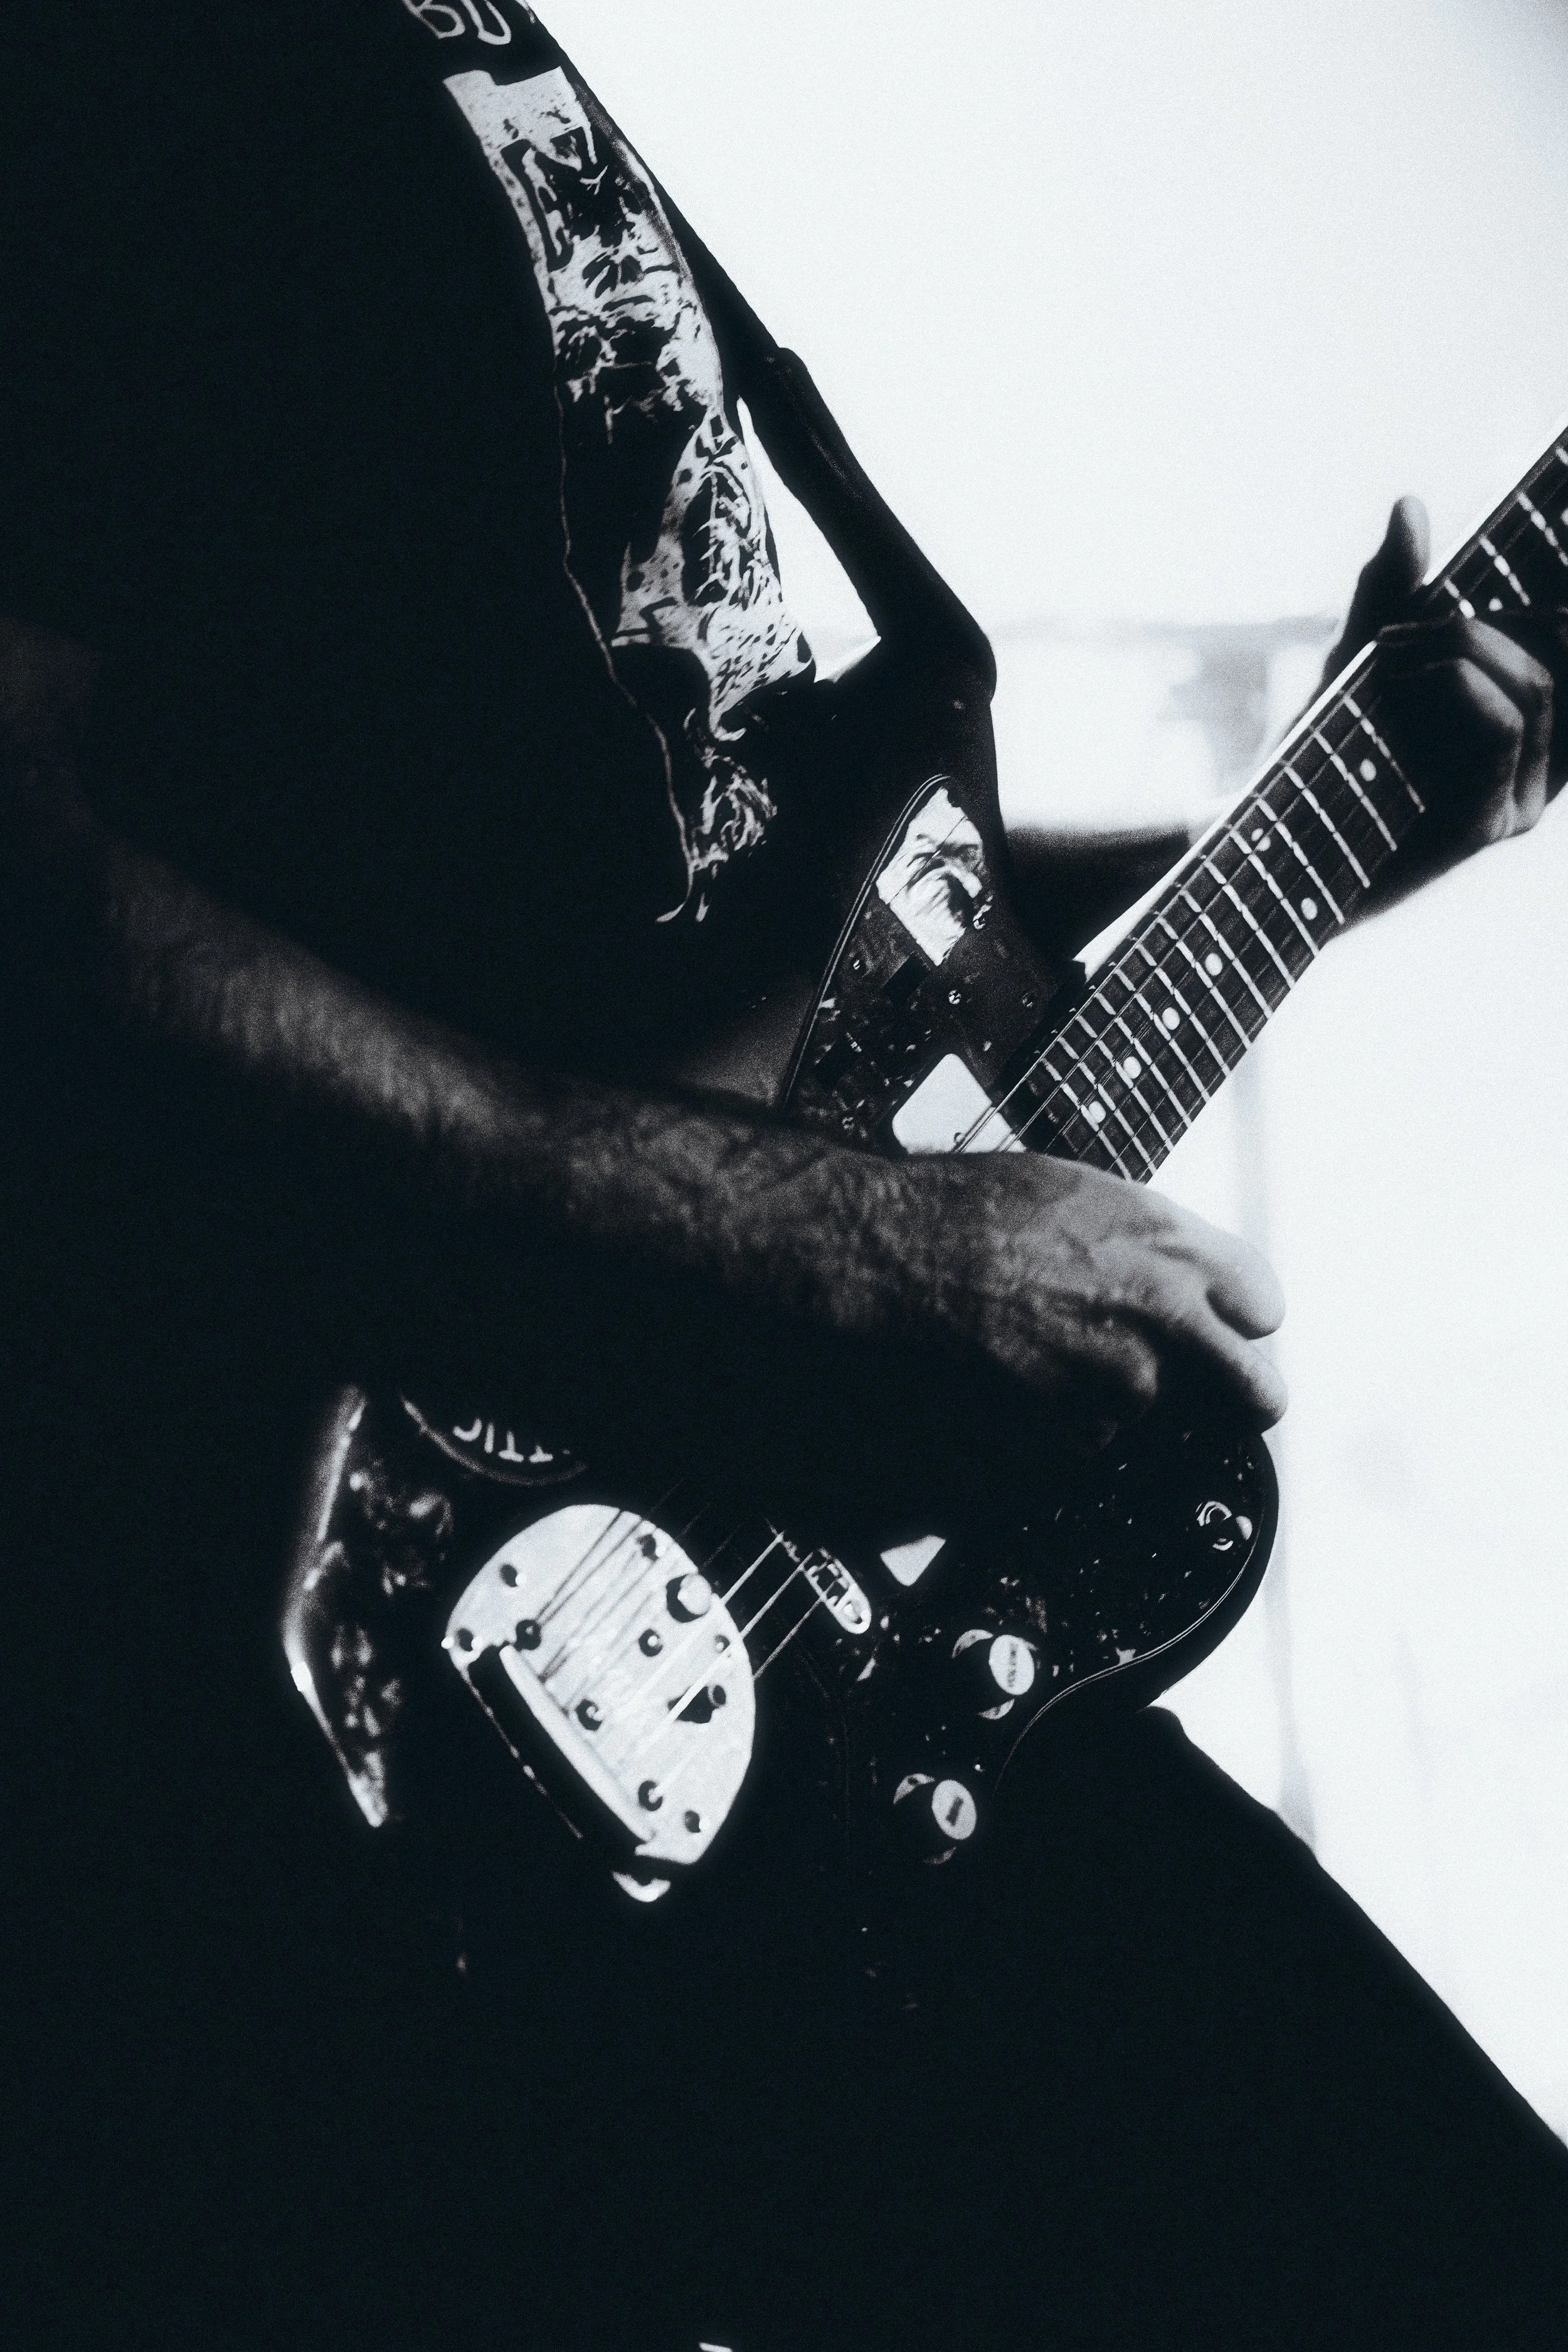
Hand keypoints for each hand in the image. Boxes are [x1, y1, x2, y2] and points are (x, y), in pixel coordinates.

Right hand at [913, 1152, 1285, 1453]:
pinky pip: (1090, 1437)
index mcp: (1178, 1249)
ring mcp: (1122, 1381)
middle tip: (1210, 1392)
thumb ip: (1154, 1241)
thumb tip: (1178, 1269)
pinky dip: (1065, 1420)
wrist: (903, 1253)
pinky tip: (1026, 1375)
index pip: (1264, 1307)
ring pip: (1151, 1411)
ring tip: (1054, 1351)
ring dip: (1115, 1396)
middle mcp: (1167, 1320)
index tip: (1220, 1324)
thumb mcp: (1088, 1192)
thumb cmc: (978, 1209)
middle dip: (1239, 1395)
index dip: (1237, 1319)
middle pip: (1257, 1393)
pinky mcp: (1073, 1426)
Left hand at [1320, 499, 1567, 913]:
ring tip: (1383, 660)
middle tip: (1400, 630)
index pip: (1562, 649)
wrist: (1272, 839)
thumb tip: (1409, 503)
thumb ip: (1393, 589)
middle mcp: (1539, 770)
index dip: (1553, 612)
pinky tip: (1395, 681)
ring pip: (1534, 686)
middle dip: (1482, 620)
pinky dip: (1452, 682)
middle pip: (1556, 654)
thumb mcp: (1359, 658)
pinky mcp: (1487, 827)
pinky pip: (1503, 727)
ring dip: (1458, 647)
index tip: (1523, 572)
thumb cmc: (1319, 756)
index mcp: (1528, 729)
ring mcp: (1520, 803)